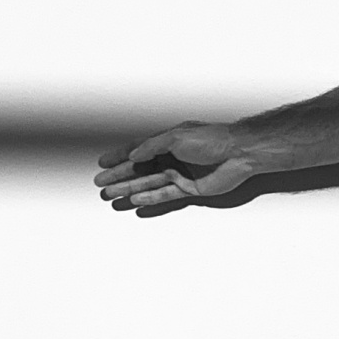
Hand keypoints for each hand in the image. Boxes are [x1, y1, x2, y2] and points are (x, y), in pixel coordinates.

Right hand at [93, 122, 253, 213]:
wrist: (239, 153)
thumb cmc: (212, 139)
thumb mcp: (177, 136)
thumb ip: (153, 146)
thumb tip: (134, 154)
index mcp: (168, 141)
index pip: (138, 149)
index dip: (120, 156)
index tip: (103, 163)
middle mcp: (172, 157)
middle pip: (139, 169)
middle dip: (119, 176)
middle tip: (100, 183)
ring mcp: (180, 174)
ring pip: (148, 184)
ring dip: (129, 189)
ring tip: (109, 195)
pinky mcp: (189, 189)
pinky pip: (164, 195)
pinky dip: (149, 198)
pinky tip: (134, 202)